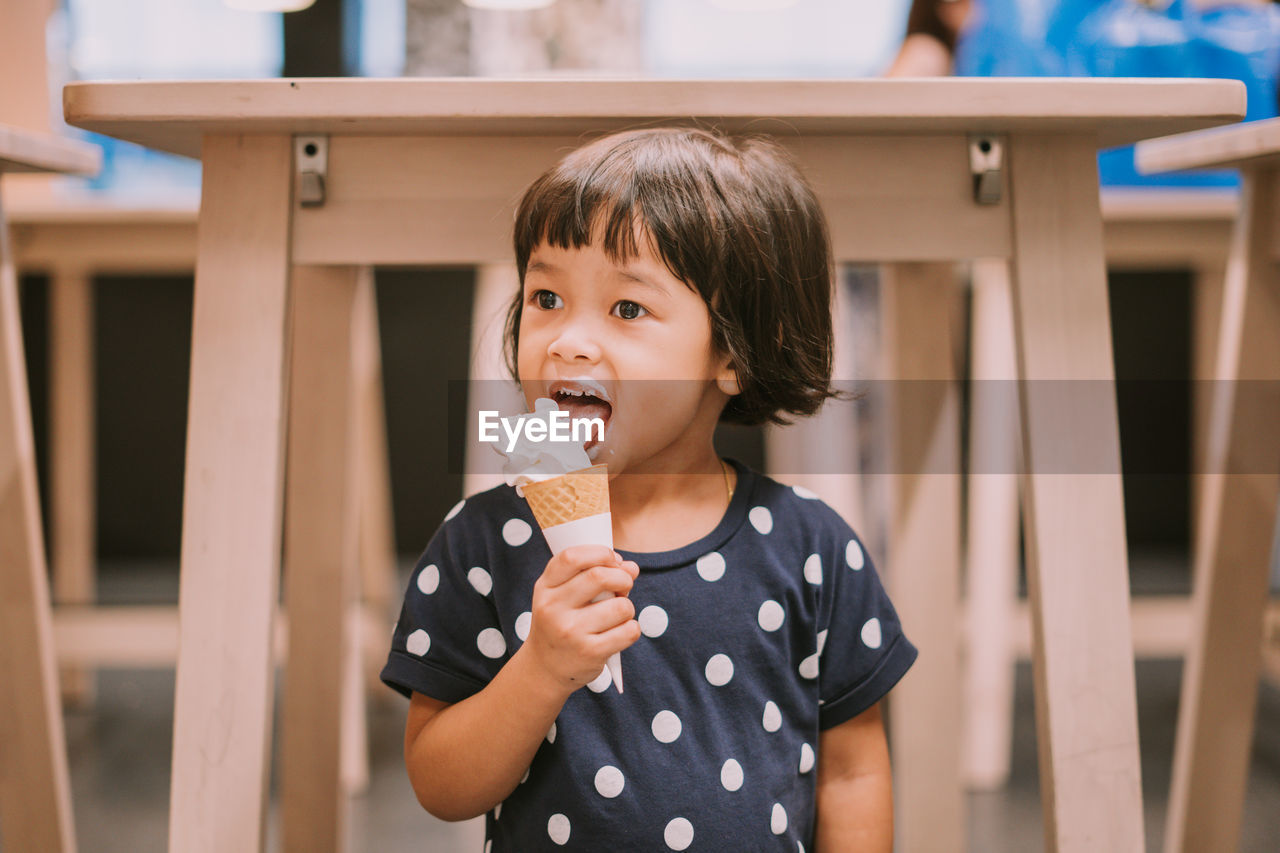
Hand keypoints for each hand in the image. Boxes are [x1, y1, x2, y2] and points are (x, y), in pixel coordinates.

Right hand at [523, 545, 640, 692]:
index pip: (572, 557)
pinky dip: (632, 628)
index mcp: (545, 588)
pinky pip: (628, 631)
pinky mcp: (589, 652)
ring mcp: (570, 631)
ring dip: (628, 607)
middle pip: (600, 576)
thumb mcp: (563, 595)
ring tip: (617, 615)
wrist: (545, 669)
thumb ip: (593, 575)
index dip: (600, 553)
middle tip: (623, 586)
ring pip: (620, 606)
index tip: (612, 560)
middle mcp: (553, 608)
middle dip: (622, 578)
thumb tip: (632, 567)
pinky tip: (619, 633)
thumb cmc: (561, 623)